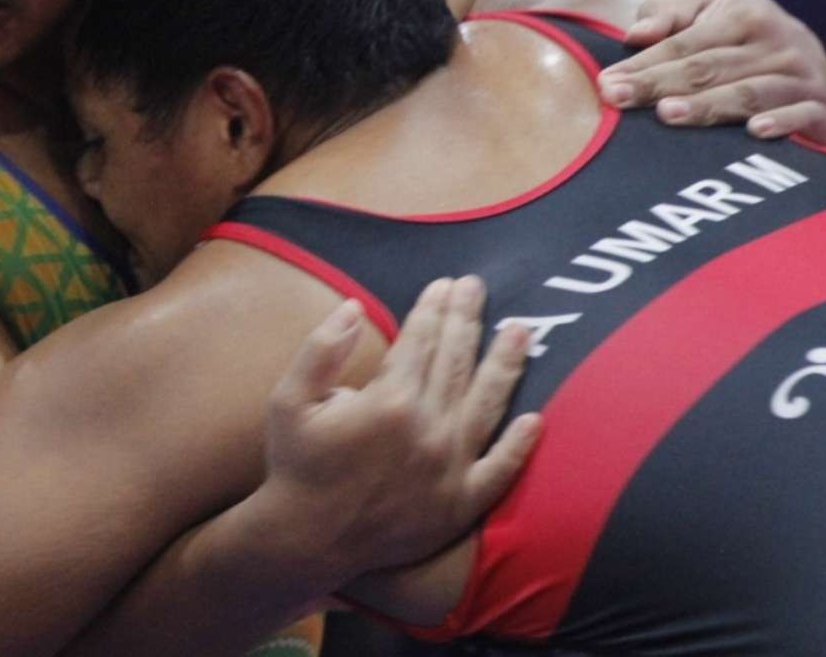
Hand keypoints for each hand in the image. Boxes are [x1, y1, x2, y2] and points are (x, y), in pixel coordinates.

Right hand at [255, 277, 540, 582]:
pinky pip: (500, 470)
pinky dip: (520, 445)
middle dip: (467, 320)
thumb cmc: (296, 465)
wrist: (308, 540)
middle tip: (477, 288)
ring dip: (506, 364)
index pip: (420, 341)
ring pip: (487, 404)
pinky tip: (537, 419)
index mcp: (389, 402)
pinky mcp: (460, 503)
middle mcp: (428, 430)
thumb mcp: (289, 399)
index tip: (445, 285)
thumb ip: (321, 348)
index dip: (433, 308)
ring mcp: (449, 468)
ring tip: (522, 331)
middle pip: (455, 363)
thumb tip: (355, 307)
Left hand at [596, 0, 825, 144]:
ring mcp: (806, 76)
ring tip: (668, 115)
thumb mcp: (704, 8)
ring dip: (709, 106)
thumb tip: (637, 34)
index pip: (685, 44)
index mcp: (745, 13)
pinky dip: (782, 124)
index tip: (607, 84)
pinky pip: (803, 116)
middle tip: (619, 99)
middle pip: (710, 68)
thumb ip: (668, 13)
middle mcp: (779, 42)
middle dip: (660, 85)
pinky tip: (754, 133)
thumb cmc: (738, 33)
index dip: (644, 64)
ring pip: (749, 94)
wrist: (807, 53)